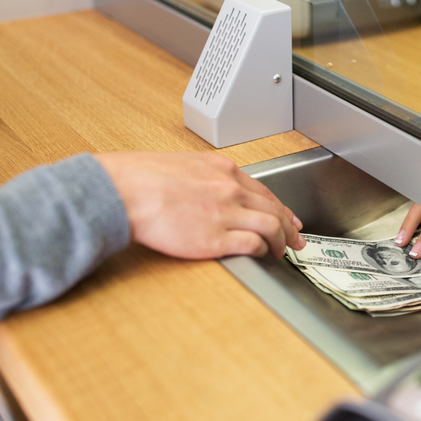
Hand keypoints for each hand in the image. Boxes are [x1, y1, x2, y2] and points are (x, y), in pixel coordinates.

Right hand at [95, 152, 304, 259]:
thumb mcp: (183, 165)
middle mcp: (229, 189)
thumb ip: (205, 176)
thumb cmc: (142, 178)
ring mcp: (225, 213)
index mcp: (222, 170)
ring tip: (282, 253)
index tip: (289, 218)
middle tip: (296, 240)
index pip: (264, 191)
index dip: (281, 208)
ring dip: (281, 242)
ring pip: (271, 227)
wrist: (124, 190)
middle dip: (290, 227)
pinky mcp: (215, 238)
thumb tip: (213, 188)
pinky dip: (262, 250)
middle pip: (274, 209)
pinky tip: (260, 255)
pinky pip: (252, 245)